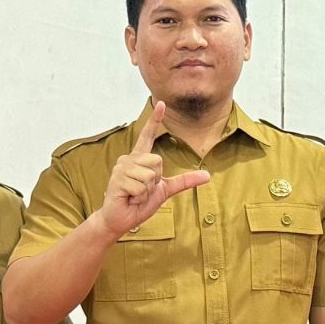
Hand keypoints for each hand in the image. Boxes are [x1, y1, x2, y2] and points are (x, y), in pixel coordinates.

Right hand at [99, 101, 211, 237]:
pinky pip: (141, 186)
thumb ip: (184, 181)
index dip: (155, 120)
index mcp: (139, 158)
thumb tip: (207, 175)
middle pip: (157, 161)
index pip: (147, 136)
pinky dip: (139, 196)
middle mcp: (129, 159)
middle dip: (155, 180)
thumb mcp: (165, 190)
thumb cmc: (139, 203)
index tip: (161, 104)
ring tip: (135, 194)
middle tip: (142, 190)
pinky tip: (130, 198)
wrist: (121, 219)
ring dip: (146, 190)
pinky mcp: (117, 180)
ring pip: (150, 175)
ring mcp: (121, 168)